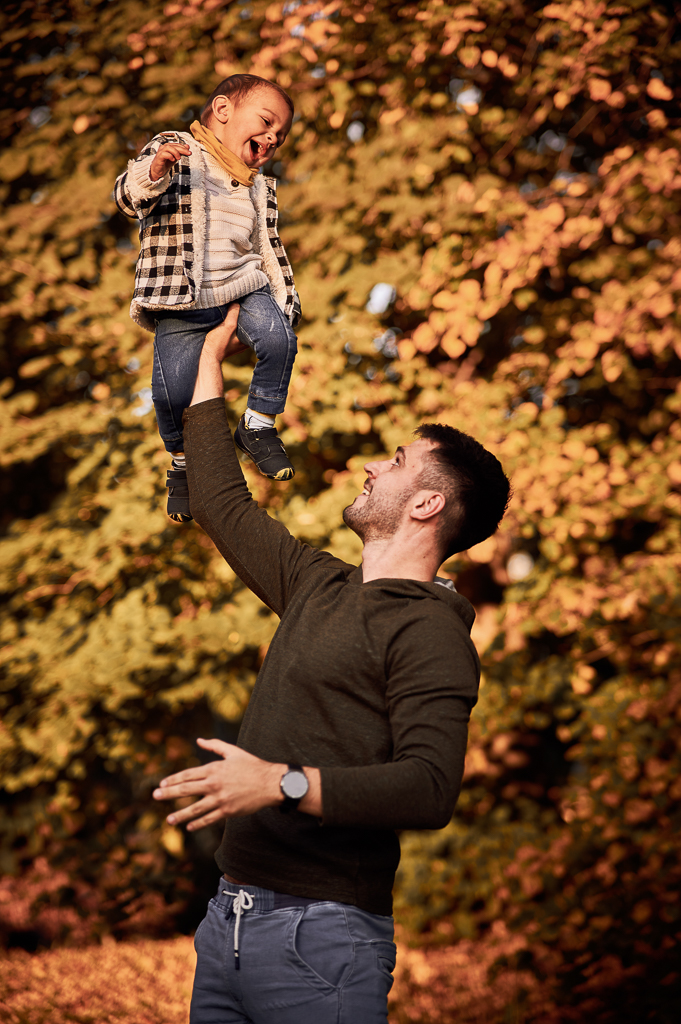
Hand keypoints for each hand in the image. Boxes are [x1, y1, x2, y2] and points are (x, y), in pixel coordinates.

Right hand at [149, 142, 191, 180]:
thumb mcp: (175, 158)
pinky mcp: (159, 157)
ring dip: (176, 152)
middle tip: (188, 153)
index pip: (177, 145)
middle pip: (174, 145)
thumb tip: (187, 146)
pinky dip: (170, 156)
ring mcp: (161, 151)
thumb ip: (180, 152)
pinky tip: (173, 160)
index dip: (184, 147)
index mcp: (168, 146)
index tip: (189, 151)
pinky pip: (164, 154)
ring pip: (169, 148)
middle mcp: (164, 147)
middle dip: (182, 149)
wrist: (158, 171)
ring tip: (179, 158)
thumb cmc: (166, 163)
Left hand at [153, 738, 284, 830]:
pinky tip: (189, 827)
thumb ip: (214, 746)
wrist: (270, 783)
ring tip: (169, 820)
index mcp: (214, 769)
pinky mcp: (228, 811)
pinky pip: (209, 819)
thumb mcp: (233, 752)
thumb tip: (198, 740)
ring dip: (180, 814)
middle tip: (155, 796)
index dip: (173, 779)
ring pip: (195, 808)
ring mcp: (221, 799)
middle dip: (169, 794)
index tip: (162, 784)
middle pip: (187, 790)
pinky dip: (198, 823)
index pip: (188, 774)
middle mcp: (215, 784)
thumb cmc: (252, 765)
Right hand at [190, 304, 245, 404]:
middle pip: (249, 324)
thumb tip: (237, 301)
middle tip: (246, 303)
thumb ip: (234, 313)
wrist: (207, 355)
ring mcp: (238, 341)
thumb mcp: (228, 326)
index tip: (253, 305)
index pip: (255, 324)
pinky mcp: (230, 340)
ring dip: (239, 317)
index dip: (254, 314)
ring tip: (238, 306)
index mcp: (249, 340)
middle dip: (247, 314)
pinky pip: (235, 328)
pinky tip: (229, 315)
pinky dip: (233, 321)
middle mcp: (245, 341)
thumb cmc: (218, 343)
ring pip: (241, 325)